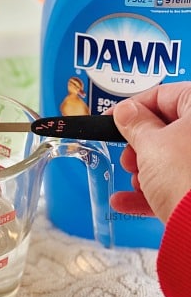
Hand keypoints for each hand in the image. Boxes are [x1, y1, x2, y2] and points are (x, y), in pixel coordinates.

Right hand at [109, 82, 190, 222]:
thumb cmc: (187, 178)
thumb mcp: (150, 145)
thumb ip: (135, 124)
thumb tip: (125, 111)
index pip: (165, 95)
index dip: (134, 107)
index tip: (113, 119)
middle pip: (167, 130)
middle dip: (140, 146)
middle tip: (128, 156)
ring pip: (169, 160)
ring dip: (143, 171)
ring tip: (135, 181)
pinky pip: (173, 186)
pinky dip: (149, 193)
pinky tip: (125, 201)